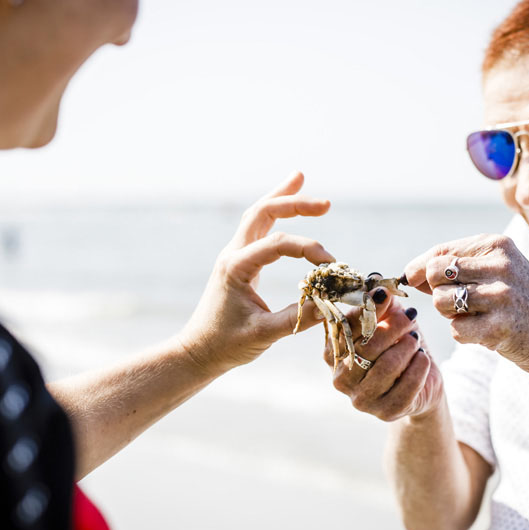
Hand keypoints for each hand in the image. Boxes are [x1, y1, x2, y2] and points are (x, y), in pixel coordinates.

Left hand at [177, 172, 333, 378]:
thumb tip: (331, 304)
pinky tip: (287, 206)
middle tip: (326, 204)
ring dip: (280, 198)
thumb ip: (297, 319)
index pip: (277, 243)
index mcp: (236, 267)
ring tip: (300, 177)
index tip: (331, 265)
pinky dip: (274, 213)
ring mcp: (235, 256)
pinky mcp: (240, 262)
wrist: (197, 352)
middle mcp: (233, 254)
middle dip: (293, 203)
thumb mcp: (263, 335)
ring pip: (257, 215)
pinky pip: (258, 229)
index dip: (308, 248)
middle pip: (262, 213)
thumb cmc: (226, 345)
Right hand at [327, 293, 442, 421]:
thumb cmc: (397, 345)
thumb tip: (377, 282)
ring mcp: (361, 399)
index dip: (365, 308)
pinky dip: (418, 368)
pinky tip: (423, 358)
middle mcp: (340, 378)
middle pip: (367, 347)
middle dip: (393, 327)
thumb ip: (380, 304)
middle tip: (411, 316)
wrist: (420, 381)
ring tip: (415, 340)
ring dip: (407, 347)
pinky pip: (406, 387)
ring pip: (387, 367)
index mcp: (333, 351)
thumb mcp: (388, 320)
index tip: (384, 293)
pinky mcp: (385, 412)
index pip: (345, 327)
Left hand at [403, 234, 528, 378]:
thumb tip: (409, 273)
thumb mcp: (493, 270)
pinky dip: (464, 335)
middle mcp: (500, 265)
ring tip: (474, 315)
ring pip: (441, 302)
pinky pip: (456, 330)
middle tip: (460, 302)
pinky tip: (485, 331)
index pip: (439, 252)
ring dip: (450, 314)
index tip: (417, 281)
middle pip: (435, 275)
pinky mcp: (501, 327)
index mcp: (496, 245)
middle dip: (438, 291)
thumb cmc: (516, 300)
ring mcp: (501, 296)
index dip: (420, 270)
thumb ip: (453, 266)